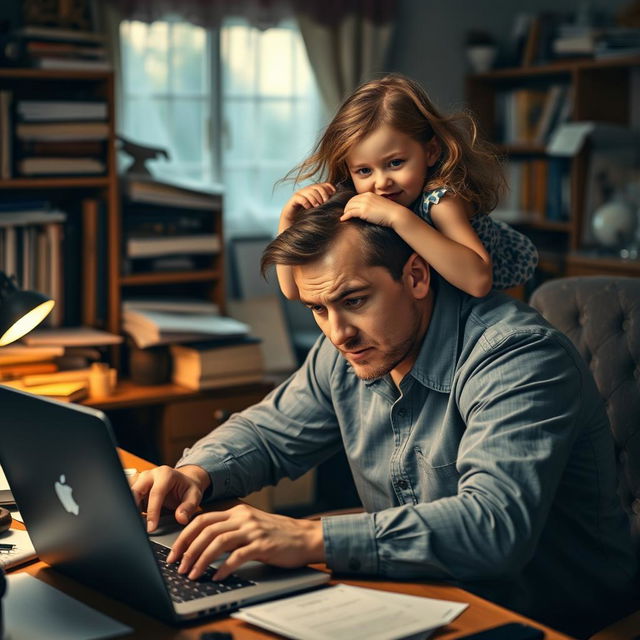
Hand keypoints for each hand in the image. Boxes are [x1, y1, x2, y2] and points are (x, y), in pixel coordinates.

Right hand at [131, 465, 209, 532]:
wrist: (184, 481)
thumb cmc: (188, 488)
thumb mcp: (194, 496)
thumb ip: (188, 507)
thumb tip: (181, 518)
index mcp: (165, 474)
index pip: (155, 494)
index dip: (152, 512)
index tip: (151, 527)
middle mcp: (150, 474)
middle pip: (136, 491)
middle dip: (134, 509)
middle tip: (137, 527)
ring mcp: (141, 480)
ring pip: (128, 494)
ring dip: (130, 510)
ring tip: (135, 525)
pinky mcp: (136, 487)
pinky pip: (128, 499)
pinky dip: (130, 510)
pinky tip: (135, 521)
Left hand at [166, 503, 324, 579]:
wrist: (305, 537)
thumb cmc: (277, 534)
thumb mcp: (251, 524)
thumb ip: (231, 528)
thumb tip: (203, 542)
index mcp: (237, 511)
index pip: (202, 519)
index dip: (184, 535)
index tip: (174, 552)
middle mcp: (243, 518)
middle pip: (206, 529)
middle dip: (187, 549)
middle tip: (178, 565)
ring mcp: (253, 530)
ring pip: (218, 542)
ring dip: (201, 559)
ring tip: (192, 574)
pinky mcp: (263, 545)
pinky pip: (238, 556)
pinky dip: (224, 567)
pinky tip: (217, 576)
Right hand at [280, 182, 335, 227]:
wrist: (292, 223)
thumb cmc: (307, 217)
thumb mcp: (319, 211)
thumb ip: (326, 206)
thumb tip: (337, 204)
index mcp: (314, 192)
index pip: (323, 185)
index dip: (328, 188)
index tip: (332, 194)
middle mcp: (307, 191)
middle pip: (317, 187)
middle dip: (322, 193)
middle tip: (324, 202)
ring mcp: (299, 194)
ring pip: (309, 191)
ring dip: (314, 198)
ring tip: (317, 206)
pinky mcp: (293, 200)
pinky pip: (300, 198)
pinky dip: (306, 202)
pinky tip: (308, 208)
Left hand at [341, 192, 408, 227]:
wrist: (395, 214)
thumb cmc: (390, 211)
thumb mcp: (380, 204)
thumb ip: (373, 204)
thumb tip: (369, 209)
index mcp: (370, 194)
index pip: (356, 197)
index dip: (351, 203)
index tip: (349, 208)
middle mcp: (366, 197)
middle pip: (351, 201)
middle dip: (347, 207)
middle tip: (345, 213)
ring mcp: (364, 204)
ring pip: (349, 206)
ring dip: (345, 212)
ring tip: (345, 217)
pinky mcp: (363, 211)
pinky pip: (350, 213)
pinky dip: (345, 216)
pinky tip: (343, 219)